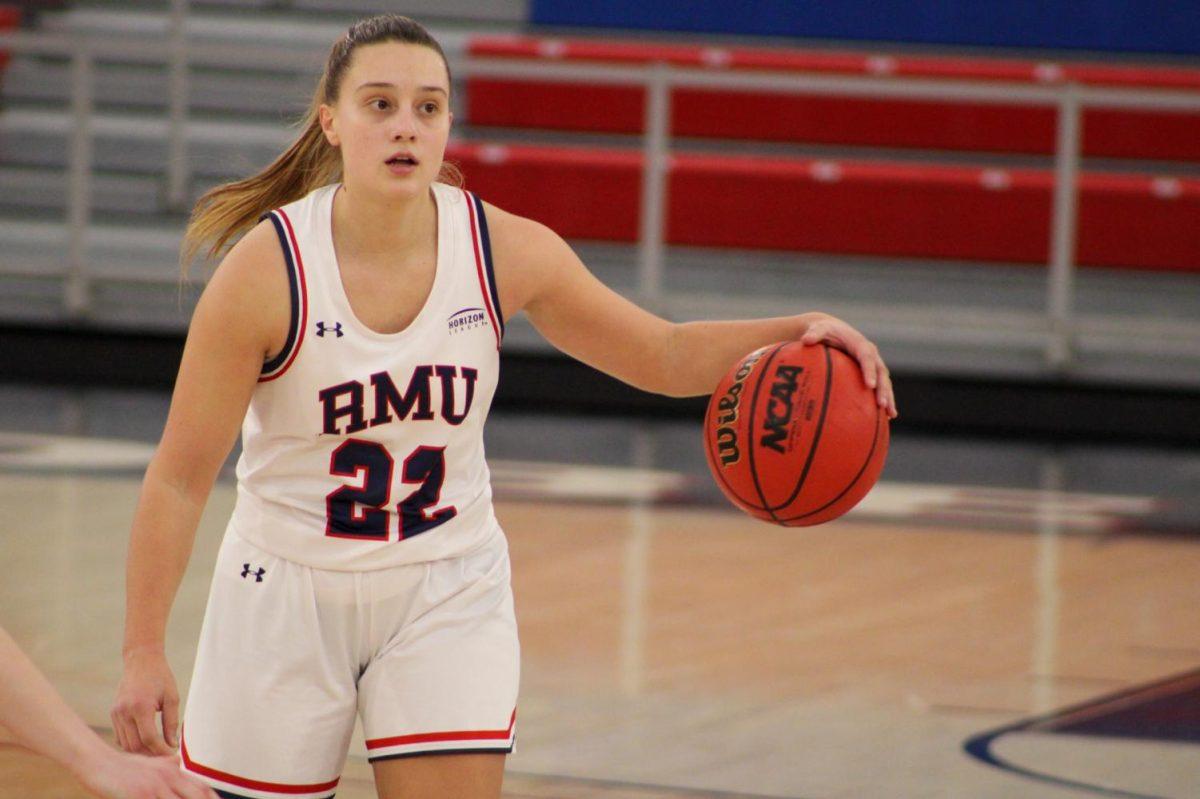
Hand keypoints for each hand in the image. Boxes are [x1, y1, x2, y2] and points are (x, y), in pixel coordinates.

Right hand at [77, 747, 215, 798]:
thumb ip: (166, 765)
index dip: (212, 797)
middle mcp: (168, 778)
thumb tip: (178, 762)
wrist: (98, 763)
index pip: (201, 787)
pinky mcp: (139, 795)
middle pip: (195, 796)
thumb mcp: (150, 763)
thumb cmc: (124, 766)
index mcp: (173, 771)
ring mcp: (154, 787)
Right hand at [111, 649, 178, 756]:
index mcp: (140, 707)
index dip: (160, 750)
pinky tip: (144, 743)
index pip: (149, 738)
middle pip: (135, 745)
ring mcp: (116, 713)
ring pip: (125, 743)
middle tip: (164, 758)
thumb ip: (171, 723)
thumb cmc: (160, 677)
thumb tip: (172, 744)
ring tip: (155, 752)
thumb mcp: (172, 698)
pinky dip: (131, 743)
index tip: (171, 755)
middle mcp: (124, 711)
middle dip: (150, 755)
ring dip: (139, 751)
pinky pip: (120, 736)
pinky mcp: (113, 713)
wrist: (141, 660)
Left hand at [799, 313, 897, 417]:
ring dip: (888, 397)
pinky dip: (884, 400)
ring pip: (884, 382)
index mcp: (860, 344)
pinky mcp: (871, 373)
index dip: (869, 371)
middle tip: (882, 405)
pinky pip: (879, 387)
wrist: (834, 330)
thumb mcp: (819, 329)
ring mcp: (873, 365)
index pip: (867, 358)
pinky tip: (885, 418)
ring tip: (890, 415)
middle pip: (881, 373)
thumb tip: (805, 340)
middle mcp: (871, 355)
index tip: (870, 385)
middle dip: (883, 389)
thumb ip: (814, 334)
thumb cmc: (825, 331)